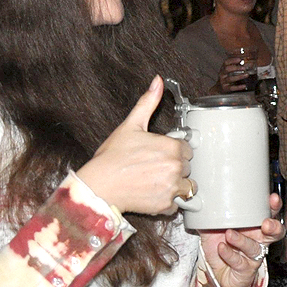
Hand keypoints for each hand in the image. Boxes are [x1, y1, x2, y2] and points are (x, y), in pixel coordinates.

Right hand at [76, 77, 192, 214]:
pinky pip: (176, 204)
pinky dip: (166, 201)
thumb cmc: (112, 157)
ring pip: (186, 187)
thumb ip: (148, 103)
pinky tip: (151, 193)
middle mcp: (175, 168)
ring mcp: (171, 187)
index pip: (187, 150)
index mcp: (172, 147)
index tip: (161, 153)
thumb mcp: (130, 125)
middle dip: (175, 167)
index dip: (175, 151)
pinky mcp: (165, 205)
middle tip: (154, 167)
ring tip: (154, 181)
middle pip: (187, 168)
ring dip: (175, 185)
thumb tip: (157, 81)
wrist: (98, 186)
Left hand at [200, 194, 283, 286]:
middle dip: (273, 227)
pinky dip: (229, 254)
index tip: (273, 199)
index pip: (269, 214)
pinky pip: (239, 262)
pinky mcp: (245, 270)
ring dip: (242, 240)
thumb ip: (208, 215)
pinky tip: (221, 248)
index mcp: (254, 226)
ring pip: (254, 247)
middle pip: (274, 233)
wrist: (217, 273)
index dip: (274, 207)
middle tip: (266, 223)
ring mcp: (253, 256)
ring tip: (229, 234)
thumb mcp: (212, 228)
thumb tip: (197, 200)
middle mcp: (257, 240)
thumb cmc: (220, 247)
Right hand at [217, 55, 254, 92]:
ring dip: (239, 76)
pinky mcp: (225, 88)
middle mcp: (222, 74)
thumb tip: (245, 61)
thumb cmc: (226, 77)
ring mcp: (223, 81)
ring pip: (230, 78)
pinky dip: (238, 87)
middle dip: (236, 68)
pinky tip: (244, 86)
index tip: (239, 59)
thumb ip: (235, 66)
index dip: (232, 60)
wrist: (219, 88)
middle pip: (227, 69)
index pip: (226, 62)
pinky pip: (232, 88)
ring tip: (246, 75)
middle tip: (244, 68)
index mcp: (223, 68)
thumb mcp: (228, 71)